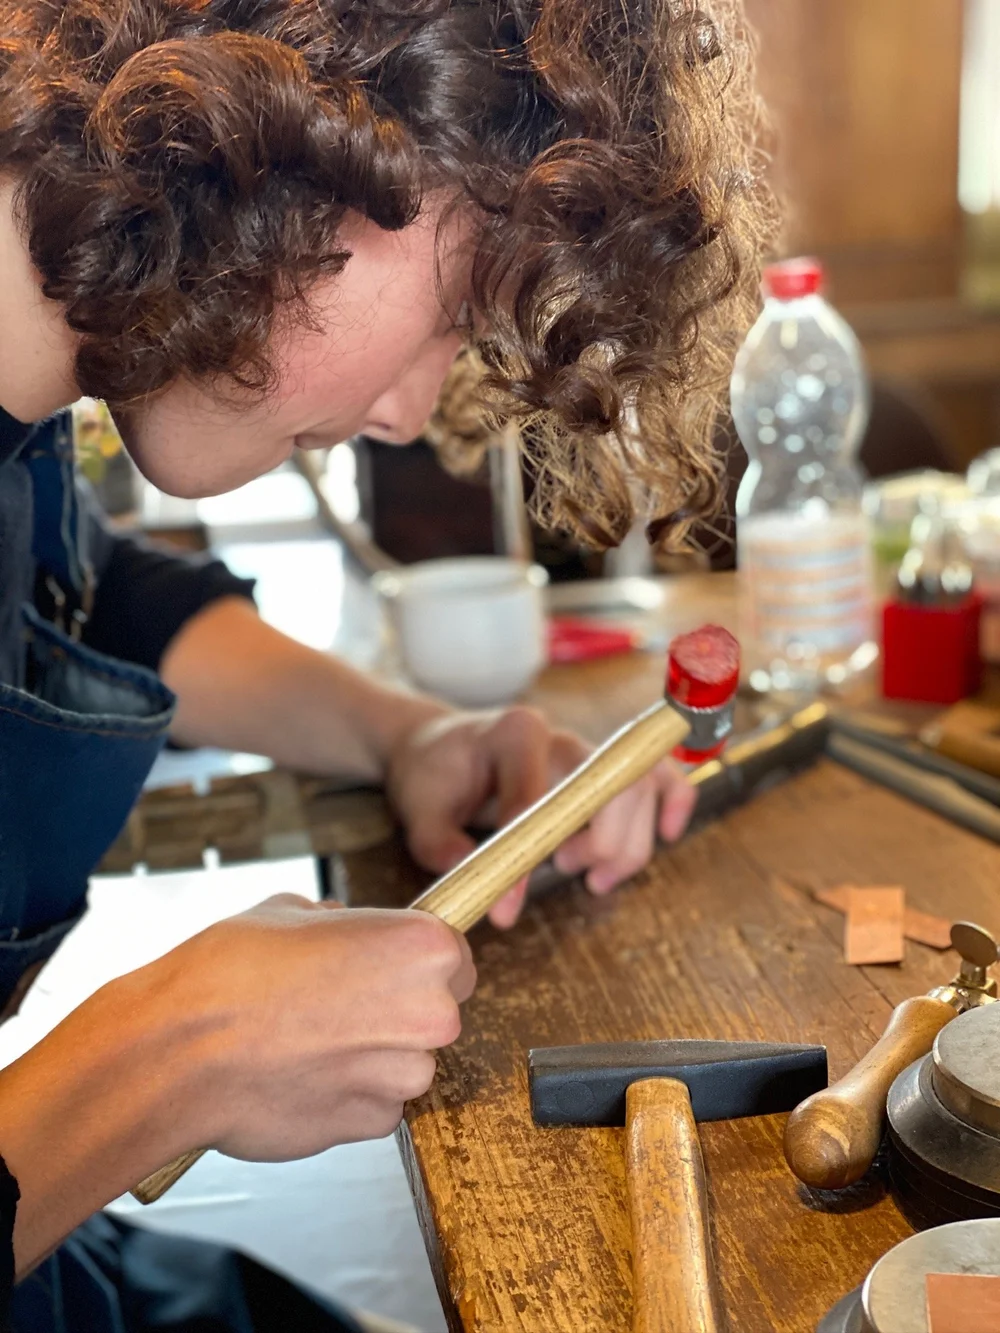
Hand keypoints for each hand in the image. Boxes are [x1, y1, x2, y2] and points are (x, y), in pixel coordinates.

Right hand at [142, 895, 475, 1159]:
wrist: (181, 1051)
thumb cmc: (230, 975)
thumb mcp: (289, 910)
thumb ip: (337, 921)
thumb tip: (341, 925)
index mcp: (421, 948)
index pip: (454, 957)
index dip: (418, 964)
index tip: (392, 970)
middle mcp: (429, 1012)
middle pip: (438, 1013)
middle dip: (398, 1010)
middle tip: (340, 1004)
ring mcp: (404, 1074)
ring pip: (407, 1063)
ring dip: (372, 1056)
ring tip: (310, 1041)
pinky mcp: (374, 1123)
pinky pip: (378, 1104)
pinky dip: (350, 1094)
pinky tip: (303, 1074)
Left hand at [386, 706, 695, 929]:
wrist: (441, 747)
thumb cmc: (433, 773)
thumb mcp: (418, 811)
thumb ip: (440, 846)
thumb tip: (475, 886)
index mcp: (515, 733)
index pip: (534, 798)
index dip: (525, 858)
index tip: (507, 909)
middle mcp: (560, 735)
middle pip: (609, 787)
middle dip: (600, 844)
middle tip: (566, 874)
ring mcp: (587, 750)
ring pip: (639, 789)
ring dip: (628, 843)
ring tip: (590, 877)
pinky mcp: (602, 768)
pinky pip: (658, 775)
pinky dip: (673, 802)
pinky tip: (665, 834)